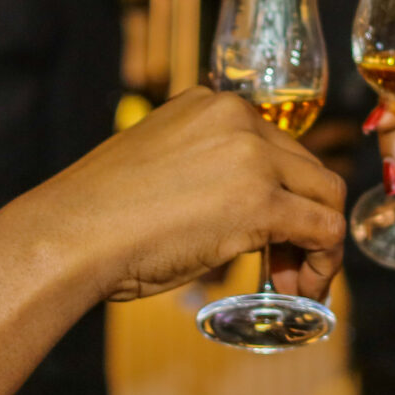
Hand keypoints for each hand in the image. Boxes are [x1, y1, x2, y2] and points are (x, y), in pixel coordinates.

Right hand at [31, 85, 345, 302]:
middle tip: (283, 271)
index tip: (269, 238)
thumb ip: (202, 171)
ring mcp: (253, 157)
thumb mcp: (159, 167)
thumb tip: (233, 208)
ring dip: (318, 246)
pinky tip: (300, 289)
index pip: (277, 148)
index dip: (282, 198)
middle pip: (307, 171)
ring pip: (325, 197)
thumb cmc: (98, 215)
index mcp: (211, 104)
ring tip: (294, 286)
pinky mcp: (261, 202)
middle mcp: (238, 118)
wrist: (68, 235)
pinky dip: (323, 264)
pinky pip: (323, 231)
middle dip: (305, 223)